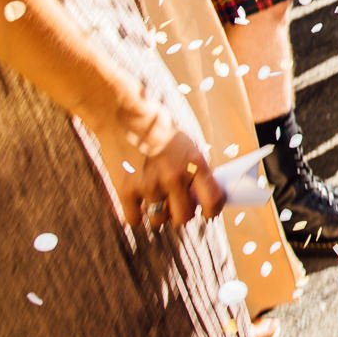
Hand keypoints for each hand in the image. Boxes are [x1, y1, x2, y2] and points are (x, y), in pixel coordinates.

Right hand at [89, 95, 223, 228]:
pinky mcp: (125, 190)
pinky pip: (133, 220)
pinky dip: (135, 214)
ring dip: (157, 214)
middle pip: (183, 217)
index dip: (212, 211)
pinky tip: (136, 201)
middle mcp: (175, 177)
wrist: (124, 115)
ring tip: (154, 197)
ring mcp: (149, 185)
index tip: (207, 213)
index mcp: (195, 163)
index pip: (213, 201)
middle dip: (181, 213)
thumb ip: (194, 169)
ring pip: (158, 220)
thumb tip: (199, 197)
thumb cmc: (159, 127)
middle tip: (176, 204)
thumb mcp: (187, 144)